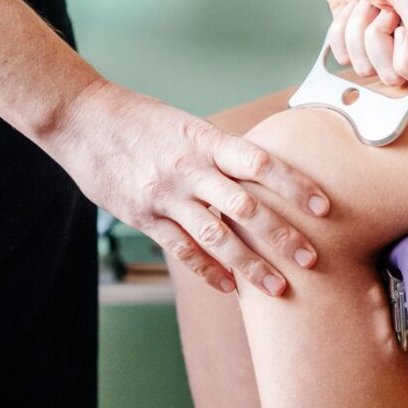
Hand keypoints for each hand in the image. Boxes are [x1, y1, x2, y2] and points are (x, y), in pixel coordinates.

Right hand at [48, 80, 330, 295]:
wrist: (83, 119)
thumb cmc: (144, 119)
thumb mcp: (190, 125)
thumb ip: (223, 151)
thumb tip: (264, 169)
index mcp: (208, 141)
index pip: (261, 164)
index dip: (295, 185)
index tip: (324, 206)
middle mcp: (191, 169)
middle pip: (245, 208)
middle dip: (281, 236)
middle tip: (311, 259)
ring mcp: (166, 196)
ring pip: (216, 237)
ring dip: (249, 265)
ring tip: (278, 288)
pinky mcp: (144, 217)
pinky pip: (181, 250)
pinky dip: (207, 271)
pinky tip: (230, 288)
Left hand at [308, 0, 407, 88]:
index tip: (398, 30)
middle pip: (399, 73)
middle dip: (378, 40)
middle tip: (378, 9)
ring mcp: (384, 41)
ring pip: (369, 66)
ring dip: (356, 31)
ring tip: (362, 2)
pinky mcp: (359, 43)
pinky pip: (348, 58)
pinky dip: (341, 32)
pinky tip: (349, 8)